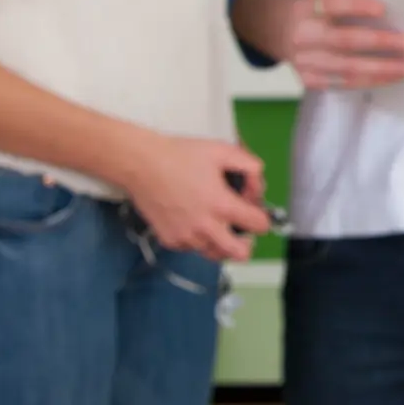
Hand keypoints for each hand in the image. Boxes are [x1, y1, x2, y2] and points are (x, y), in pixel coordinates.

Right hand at [118, 134, 269, 261]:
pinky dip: (198, 240)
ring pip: (215, 252)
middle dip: (247, 242)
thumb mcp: (223, 151)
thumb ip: (250, 167)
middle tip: (242, 230)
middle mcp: (205, 227)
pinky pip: (192, 249)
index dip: (262, 217)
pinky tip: (195, 222)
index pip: (258, 225)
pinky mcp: (169, 240)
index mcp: (222, 205)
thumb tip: (257, 186)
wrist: (141, 164)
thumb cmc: (182, 155)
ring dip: (221, 242)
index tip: (254, 210)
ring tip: (216, 224)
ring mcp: (186, 237)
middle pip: (239, 253)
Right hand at [276, 0, 403, 91]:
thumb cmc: (313, 13)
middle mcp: (304, 35)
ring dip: (384, 69)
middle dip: (382, 43)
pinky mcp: (309, 79)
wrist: (276, 30)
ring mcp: (305, 61)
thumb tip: (391, 15)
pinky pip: (345, 83)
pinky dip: (371, 81)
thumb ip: (347, 5)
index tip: (382, 9)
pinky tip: (392, 77)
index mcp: (307, 8)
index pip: (334, 5)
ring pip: (349, 68)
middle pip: (346, 40)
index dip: (358, 6)